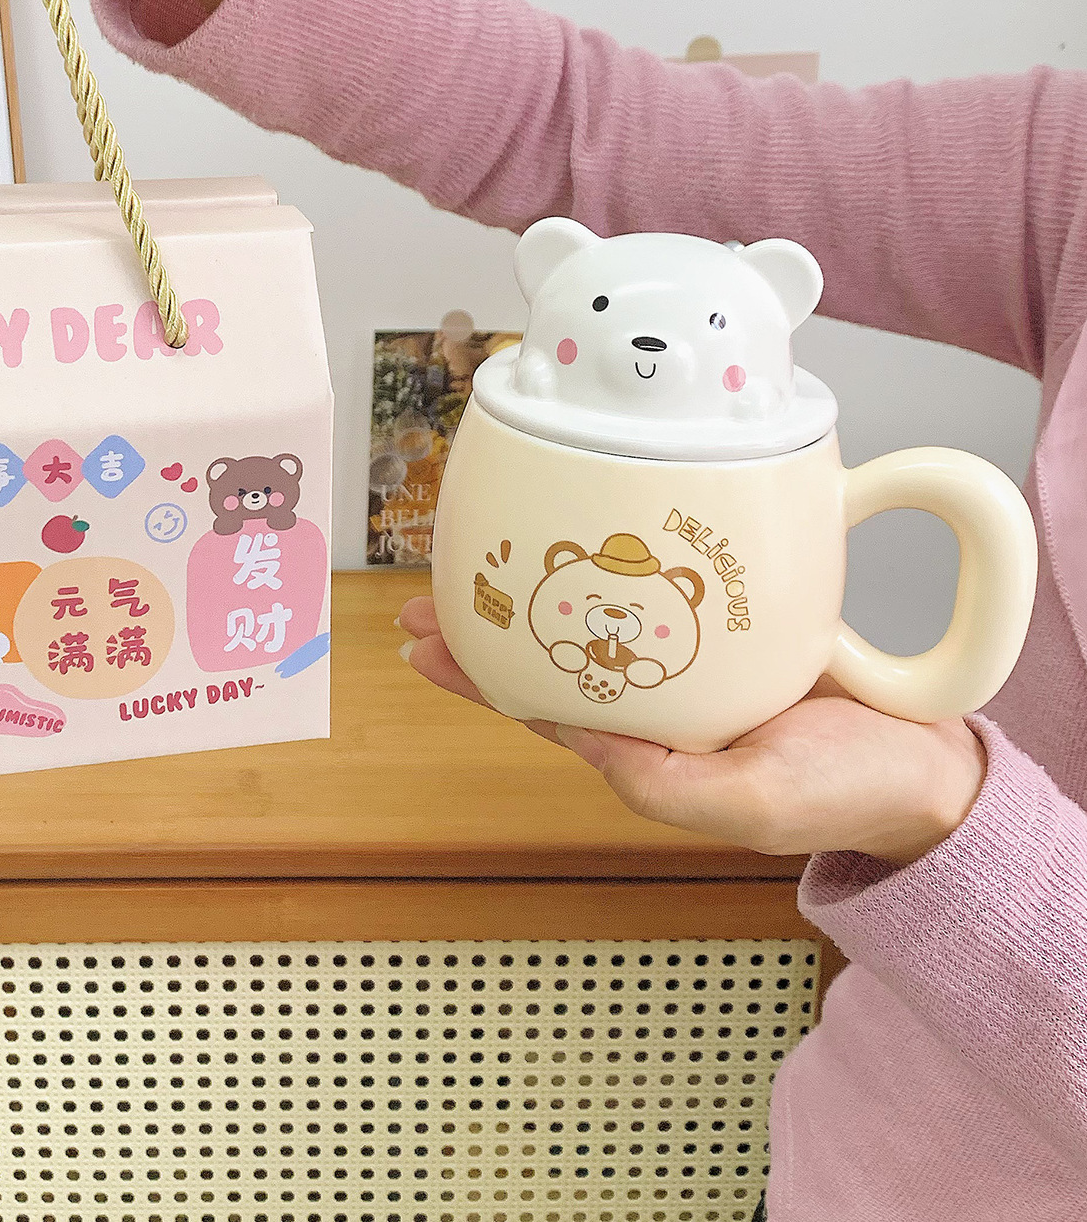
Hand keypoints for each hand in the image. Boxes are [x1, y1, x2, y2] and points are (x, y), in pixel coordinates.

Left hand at [399, 597, 986, 865]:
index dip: (474, 678)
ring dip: (542, 590)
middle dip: (486, 625)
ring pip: (598, 619)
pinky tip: (597, 539)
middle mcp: (656, 704)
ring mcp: (691, 664)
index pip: (536, 706)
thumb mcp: (745, 805)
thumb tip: (579, 737)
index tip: (419, 643)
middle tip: (428, 590)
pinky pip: (663, 594)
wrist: (926, 771)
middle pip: (551, 654)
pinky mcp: (732, 628)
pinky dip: (622, 569)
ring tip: (486, 555)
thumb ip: (659, 782)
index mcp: (643, 750)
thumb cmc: (839, 797)